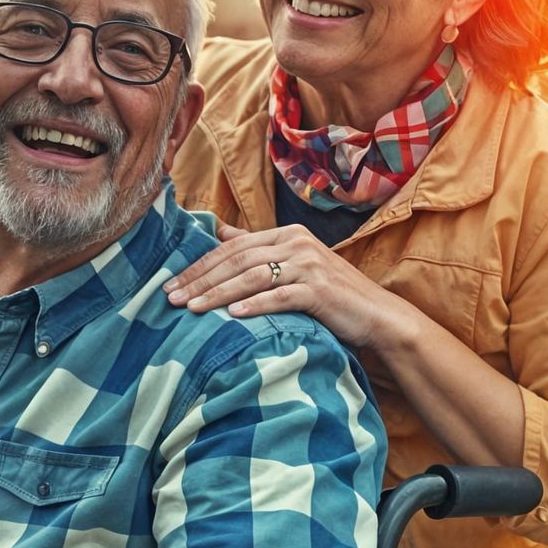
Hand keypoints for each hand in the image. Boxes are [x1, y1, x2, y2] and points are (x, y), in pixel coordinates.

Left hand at [164, 222, 404, 351]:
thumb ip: (259, 249)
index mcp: (286, 234)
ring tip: (191, 308)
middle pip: (236, 260)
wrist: (377, 315)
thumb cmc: (331, 296)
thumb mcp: (294, 266)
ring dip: (217, 293)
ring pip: (252, 276)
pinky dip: (255, 305)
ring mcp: (309, 265)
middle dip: (200, 280)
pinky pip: (280, 296)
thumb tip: (219, 231)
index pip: (232, 247)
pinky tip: (233, 315)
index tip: (170, 283)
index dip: (199, 265)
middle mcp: (296, 243)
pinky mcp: (320, 290)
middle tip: (170, 297)